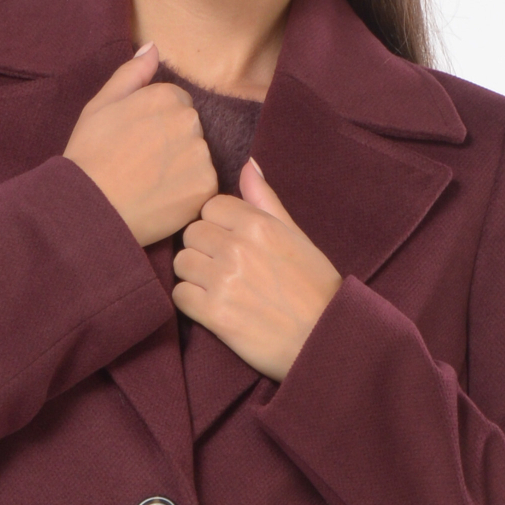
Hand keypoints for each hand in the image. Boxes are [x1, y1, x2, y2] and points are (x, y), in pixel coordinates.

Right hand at [62, 42, 217, 246]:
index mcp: (166, 95)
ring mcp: (200, 155)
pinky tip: (162, 200)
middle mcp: (189, 120)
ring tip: (150, 184)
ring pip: (199, 158)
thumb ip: (131, 74)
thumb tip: (153, 47)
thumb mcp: (100, 106)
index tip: (137, 143)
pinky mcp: (206, 187)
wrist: (89, 208)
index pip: (177, 103)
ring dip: (182, 170)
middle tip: (142, 166)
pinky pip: (204, 186)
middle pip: (191, 129)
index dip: (156, 124)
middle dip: (173, 144)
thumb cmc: (89, 157)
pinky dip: (188, 194)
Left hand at [172, 158, 343, 381]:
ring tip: (216, 287)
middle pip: (192, 233)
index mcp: (259, 225)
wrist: (325, 340)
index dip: (218, 224)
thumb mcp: (297, 237)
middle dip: (203, 249)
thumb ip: (266, 201)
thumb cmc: (315, 289)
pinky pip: (179, 295)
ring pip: (181, 263)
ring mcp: (224, 281)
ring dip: (193, 275)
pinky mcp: (215, 314)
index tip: (230, 242)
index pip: (211, 207)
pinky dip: (190, 302)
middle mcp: (237, 248)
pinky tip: (211, 307)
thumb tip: (247, 164)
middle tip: (223, 268)